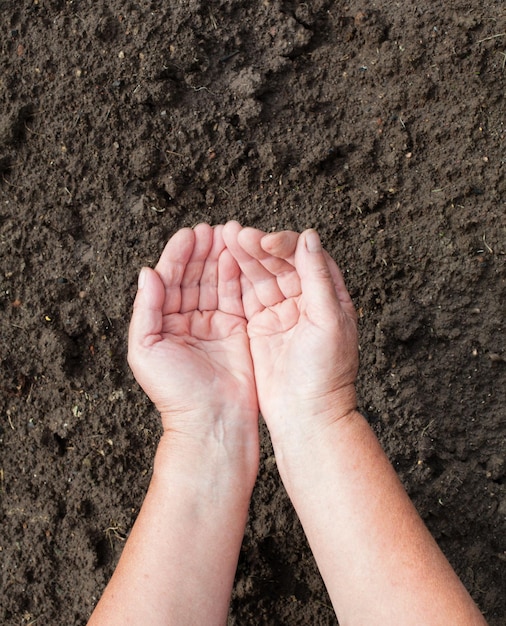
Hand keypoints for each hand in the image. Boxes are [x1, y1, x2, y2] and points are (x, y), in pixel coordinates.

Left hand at [128, 224, 258, 451]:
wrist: (212, 422)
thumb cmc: (175, 392)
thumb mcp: (144, 349)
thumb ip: (145, 309)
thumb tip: (147, 272)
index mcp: (163, 323)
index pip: (170, 280)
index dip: (178, 255)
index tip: (190, 233)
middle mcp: (188, 320)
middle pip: (194, 276)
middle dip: (202, 250)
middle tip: (213, 228)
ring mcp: (214, 324)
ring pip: (216, 281)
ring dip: (221, 256)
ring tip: (229, 233)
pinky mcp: (238, 330)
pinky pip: (237, 296)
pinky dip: (238, 275)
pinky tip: (240, 255)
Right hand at [223, 222, 358, 443]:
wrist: (306, 416)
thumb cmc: (325, 373)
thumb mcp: (327, 321)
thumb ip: (318, 277)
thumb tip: (309, 236)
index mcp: (327, 295)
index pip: (305, 256)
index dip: (285, 245)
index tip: (265, 243)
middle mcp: (304, 300)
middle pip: (279, 263)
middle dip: (257, 247)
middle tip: (234, 234)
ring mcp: (280, 313)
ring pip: (260, 276)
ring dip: (243, 258)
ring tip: (223, 240)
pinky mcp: (260, 327)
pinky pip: (246, 297)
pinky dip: (234, 280)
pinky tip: (221, 264)